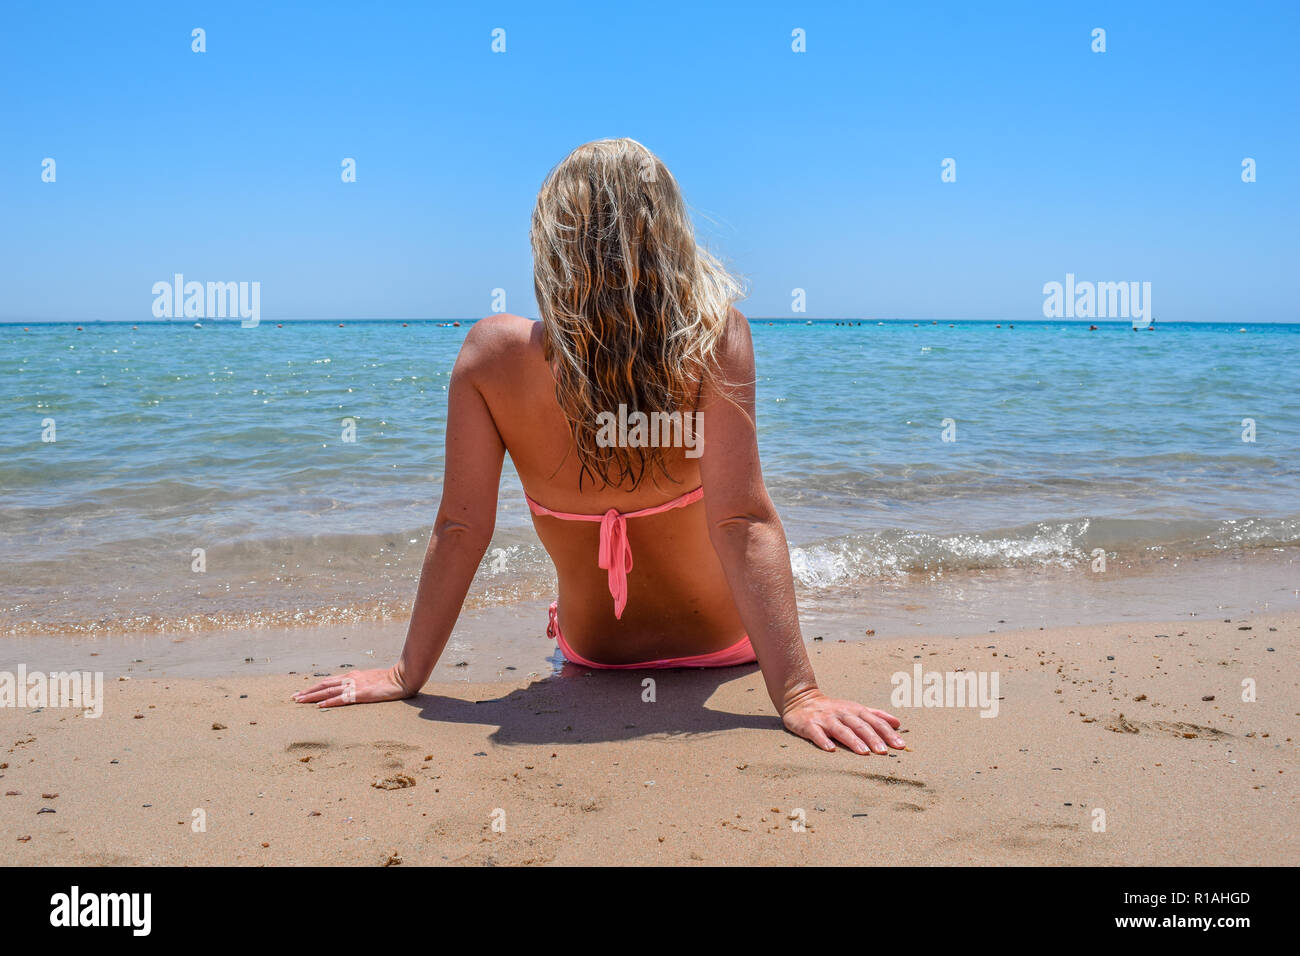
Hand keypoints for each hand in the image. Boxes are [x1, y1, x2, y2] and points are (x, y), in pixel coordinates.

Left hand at [292, 667, 412, 707]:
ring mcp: (355, 686)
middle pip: (323, 685)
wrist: (403, 677)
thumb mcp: (370, 679)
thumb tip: (352, 689)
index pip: (328, 682)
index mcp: (352, 676)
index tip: (301, 692)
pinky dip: (330, 702)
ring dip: (312, 696)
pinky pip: (342, 699)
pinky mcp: (361, 694)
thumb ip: (360, 683)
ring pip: (328, 691)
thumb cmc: (389, 680)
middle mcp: (350, 679)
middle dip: (307, 692)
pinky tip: (320, 706)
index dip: (313, 687)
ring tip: (299, 701)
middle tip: (293, 697)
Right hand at [782, 689, 905, 754]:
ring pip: (841, 729)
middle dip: (873, 738)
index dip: (887, 733)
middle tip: (884, 752)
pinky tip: (830, 749)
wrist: (801, 699)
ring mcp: (825, 719)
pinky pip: (816, 733)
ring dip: (853, 740)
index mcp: (855, 710)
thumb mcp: (855, 708)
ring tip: (864, 752)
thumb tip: (898, 723)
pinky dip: (823, 740)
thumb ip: (875, 715)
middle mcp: (842, 713)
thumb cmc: (833, 708)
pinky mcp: (809, 725)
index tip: (900, 746)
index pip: (874, 721)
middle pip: (860, 726)